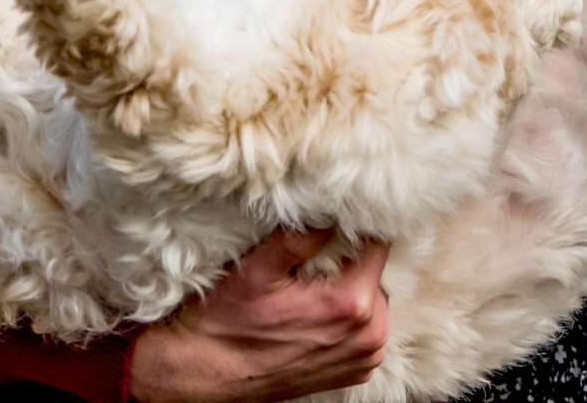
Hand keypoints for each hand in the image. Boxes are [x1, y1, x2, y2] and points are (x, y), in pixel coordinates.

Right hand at [127, 228, 390, 402]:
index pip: (378, 246)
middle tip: (312, 263)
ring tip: (310, 290)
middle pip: (376, 273)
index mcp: (351, 304)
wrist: (208, 375)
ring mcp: (364, 358)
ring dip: (352, 290)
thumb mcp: (257, 269)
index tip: (332, 227)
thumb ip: (300, 236)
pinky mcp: (355, 371)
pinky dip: (349, 318)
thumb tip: (331, 212)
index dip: (355, 230)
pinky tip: (315, 315)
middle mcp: (367, 336)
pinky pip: (367, 329)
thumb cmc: (228, 324)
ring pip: (374, 300)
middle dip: (351, 262)